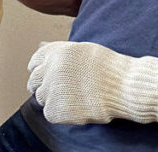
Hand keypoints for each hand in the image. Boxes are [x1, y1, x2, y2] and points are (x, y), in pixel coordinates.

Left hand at [27, 41, 157, 126]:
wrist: (123, 86)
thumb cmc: (108, 67)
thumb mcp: (81, 49)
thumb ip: (59, 50)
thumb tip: (39, 45)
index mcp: (55, 53)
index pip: (34, 63)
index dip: (40, 70)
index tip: (47, 76)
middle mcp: (49, 70)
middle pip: (34, 81)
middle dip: (43, 85)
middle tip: (60, 91)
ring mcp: (50, 90)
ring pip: (41, 98)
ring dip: (53, 99)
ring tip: (74, 98)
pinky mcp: (55, 110)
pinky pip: (49, 113)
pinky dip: (60, 112)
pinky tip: (76, 107)